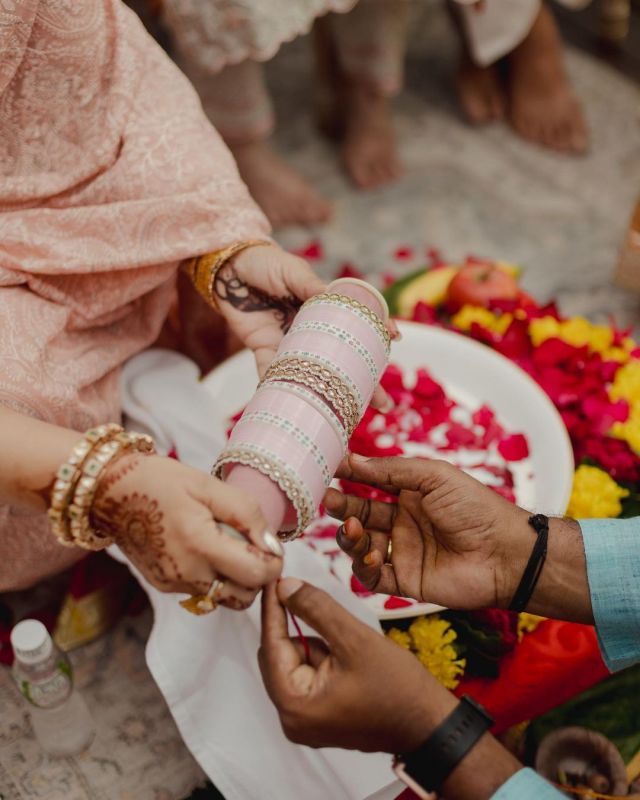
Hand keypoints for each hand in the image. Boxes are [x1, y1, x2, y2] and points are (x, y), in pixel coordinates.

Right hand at [91, 453, 283, 608]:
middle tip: (252, 544)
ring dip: (236, 579)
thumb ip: (246, 514)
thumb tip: (273, 544)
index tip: (270, 543)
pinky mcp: (163, 587)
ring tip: (229, 545)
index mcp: (199, 545)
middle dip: (258, 575)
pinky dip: (214, 577)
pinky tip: (206, 548)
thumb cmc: (160, 481)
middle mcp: (185, 574)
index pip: (256, 575)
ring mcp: (172, 585)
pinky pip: (203, 593)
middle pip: (244, 596)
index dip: (273, 562)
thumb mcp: (208, 485)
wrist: (109, 491)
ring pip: (224, 599)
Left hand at [212, 242, 395, 407]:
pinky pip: (274, 374)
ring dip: (329, 394)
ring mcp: (289, 343)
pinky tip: (300, 408)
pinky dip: (282, 389)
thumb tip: (341, 300)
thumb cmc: (266, 264)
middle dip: (363, 384)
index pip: (356, 326)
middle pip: (341, 361)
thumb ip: (314, 288)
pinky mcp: (264, 350)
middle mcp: (310, 331)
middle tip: (384, 404)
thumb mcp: (294, 272)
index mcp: (322, 309)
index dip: (375, 336)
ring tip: (350, 415)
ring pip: (313, 373)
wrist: (227, 268)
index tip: (395, 342)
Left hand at [258, 578, 453, 751]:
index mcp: (294, 705)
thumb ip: (315, 609)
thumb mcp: (354, 638)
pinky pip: (310, 673)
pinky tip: (349, 657)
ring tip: (350, 649)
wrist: (430, 724)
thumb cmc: (398, 688)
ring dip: (316, 642)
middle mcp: (292, 719)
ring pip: (296, 661)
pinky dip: (324, 655)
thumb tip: (284, 586)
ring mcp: (305, 720)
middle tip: (315, 603)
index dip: (272, 607)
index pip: (271, 645)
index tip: (272, 577)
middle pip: (279, 655)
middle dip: (299, 627)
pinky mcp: (320, 715)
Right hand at [325, 454, 529, 610]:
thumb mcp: (434, 476)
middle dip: (342, 507)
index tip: (328, 468)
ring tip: (354, 528)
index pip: (371, 484)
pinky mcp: (405, 581)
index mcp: (411, 495)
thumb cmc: (476, 508)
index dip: (350, 478)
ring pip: (361, 546)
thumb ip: (391, 470)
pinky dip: (364, 567)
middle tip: (327, 499)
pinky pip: (373, 577)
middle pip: (360, 514)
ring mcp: (403, 552)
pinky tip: (371, 555)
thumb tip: (352, 459)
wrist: (506, 553)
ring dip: (350, 537)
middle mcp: (403, 523)